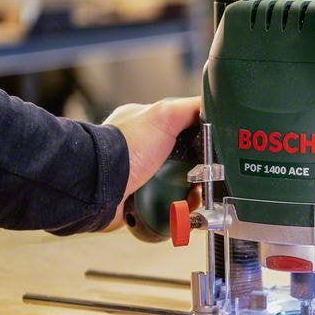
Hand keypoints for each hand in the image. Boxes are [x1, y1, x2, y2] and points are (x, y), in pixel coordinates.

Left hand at [102, 97, 202, 229]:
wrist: (100, 186)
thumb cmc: (123, 149)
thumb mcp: (164, 116)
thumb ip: (189, 108)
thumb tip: (212, 105)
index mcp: (146, 125)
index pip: (183, 127)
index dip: (201, 138)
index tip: (214, 148)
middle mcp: (142, 150)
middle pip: (183, 160)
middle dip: (199, 171)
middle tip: (208, 177)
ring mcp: (140, 175)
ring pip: (177, 186)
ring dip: (191, 194)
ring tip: (196, 197)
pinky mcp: (139, 200)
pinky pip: (166, 206)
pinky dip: (178, 209)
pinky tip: (183, 209)